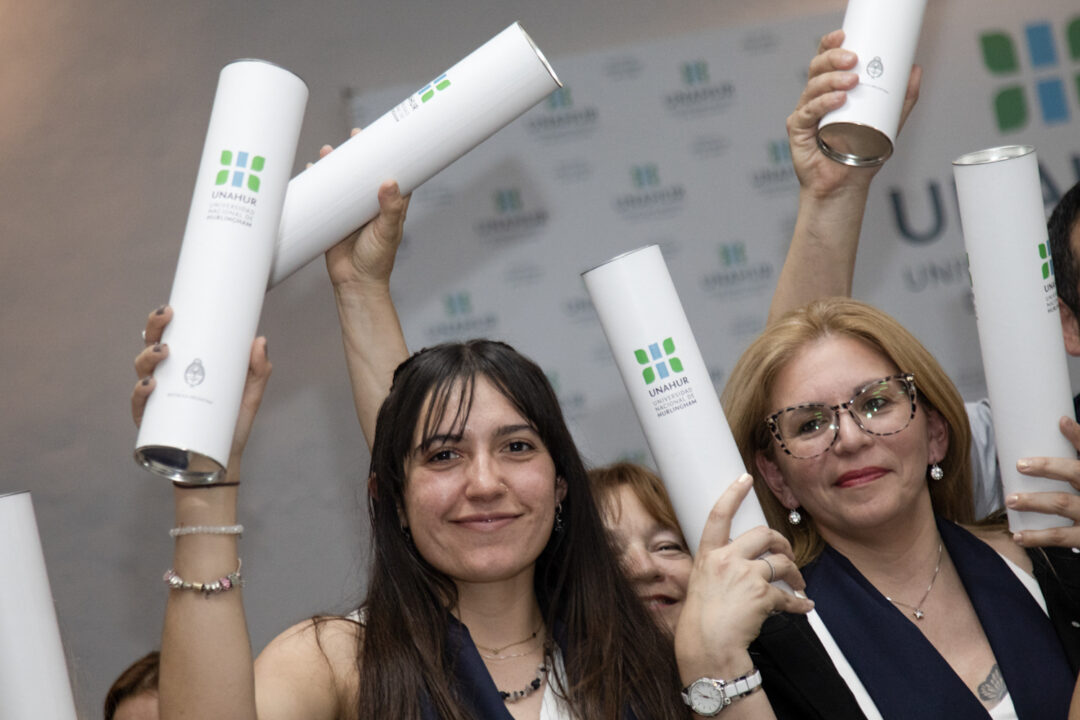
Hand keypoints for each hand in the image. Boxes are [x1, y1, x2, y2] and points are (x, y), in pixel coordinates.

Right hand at [131, 305, 271, 478]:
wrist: (220, 465)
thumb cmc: (230, 425)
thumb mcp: (249, 395)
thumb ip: (258, 370)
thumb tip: (260, 340)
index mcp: (184, 367)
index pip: (169, 337)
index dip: (162, 320)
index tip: (171, 307)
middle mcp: (166, 380)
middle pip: (150, 347)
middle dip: (154, 329)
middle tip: (168, 318)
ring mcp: (156, 401)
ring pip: (142, 371)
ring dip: (148, 357)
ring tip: (164, 352)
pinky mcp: (151, 423)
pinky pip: (139, 405)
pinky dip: (141, 393)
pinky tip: (151, 385)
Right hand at [319, 129, 410, 291]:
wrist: (354, 283)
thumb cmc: (377, 260)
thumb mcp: (387, 233)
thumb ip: (390, 210)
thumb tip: (390, 182)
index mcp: (389, 206)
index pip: (393, 175)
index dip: (390, 156)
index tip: (386, 137)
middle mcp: (370, 205)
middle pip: (365, 173)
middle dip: (359, 155)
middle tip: (354, 135)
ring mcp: (350, 211)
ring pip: (343, 182)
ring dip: (336, 165)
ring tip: (328, 151)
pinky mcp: (333, 218)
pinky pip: (324, 196)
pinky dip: (318, 182)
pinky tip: (310, 170)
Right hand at [674, 475, 813, 679]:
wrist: (707, 644)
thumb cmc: (701, 619)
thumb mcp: (700, 583)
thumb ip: (719, 567)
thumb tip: (742, 563)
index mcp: (708, 555)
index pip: (718, 515)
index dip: (732, 494)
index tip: (744, 478)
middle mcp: (726, 559)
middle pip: (763, 534)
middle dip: (781, 542)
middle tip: (787, 553)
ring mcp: (745, 575)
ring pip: (781, 563)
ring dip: (795, 572)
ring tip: (798, 582)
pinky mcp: (762, 594)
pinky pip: (789, 596)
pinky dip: (800, 603)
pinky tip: (806, 606)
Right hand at [788, 29, 921, 198]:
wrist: (845, 185)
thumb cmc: (860, 155)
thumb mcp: (888, 122)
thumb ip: (902, 98)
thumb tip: (916, 70)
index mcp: (832, 91)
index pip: (827, 60)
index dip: (831, 44)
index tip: (845, 36)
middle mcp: (815, 99)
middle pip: (817, 68)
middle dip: (833, 58)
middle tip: (854, 59)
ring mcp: (805, 113)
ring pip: (812, 87)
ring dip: (831, 79)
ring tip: (852, 81)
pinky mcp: (799, 131)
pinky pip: (808, 111)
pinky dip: (823, 103)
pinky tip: (838, 100)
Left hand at [1008, 416, 1079, 546]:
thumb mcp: (1079, 480)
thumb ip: (1066, 469)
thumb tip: (1045, 435)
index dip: (1079, 436)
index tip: (1062, 422)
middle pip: (1076, 472)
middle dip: (1048, 467)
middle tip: (1020, 465)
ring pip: (1062, 502)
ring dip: (1034, 501)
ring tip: (1010, 500)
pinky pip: (1060, 536)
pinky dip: (1037, 537)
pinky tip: (1019, 536)